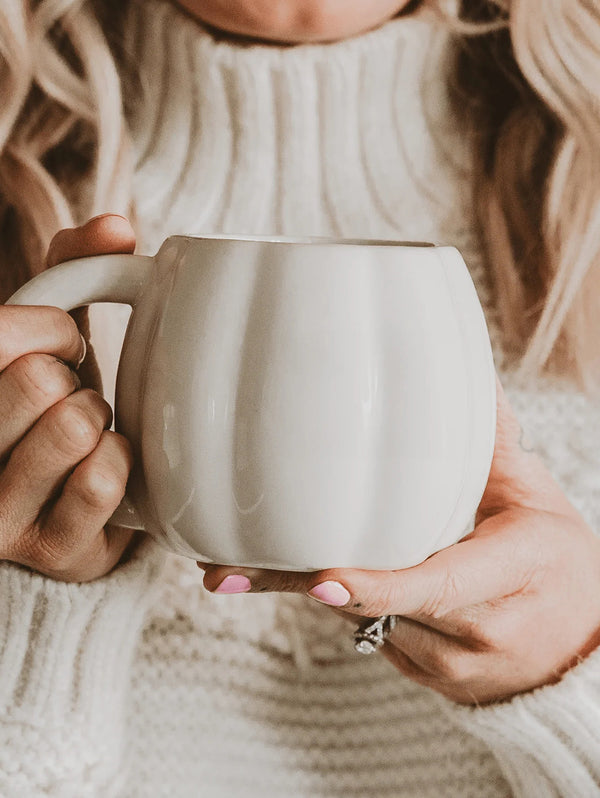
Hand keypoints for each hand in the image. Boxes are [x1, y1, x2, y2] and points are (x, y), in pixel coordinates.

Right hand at [0, 213, 138, 581]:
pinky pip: (103, 478)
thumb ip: (72, 269)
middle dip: (75, 376)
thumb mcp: (46, 338)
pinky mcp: (46, 551)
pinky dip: (120, 460)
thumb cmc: (49, 409)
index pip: (2, 336)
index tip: (62, 347)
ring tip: (85, 432)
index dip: (50, 331)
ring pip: (72, 425)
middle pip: (35, 379)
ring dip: (98, 418)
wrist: (65, 506)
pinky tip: (107, 466)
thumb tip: (119, 226)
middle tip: (73, 395)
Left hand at [200, 375, 599, 703]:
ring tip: (240, 570)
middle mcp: (478, 631)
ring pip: (364, 624)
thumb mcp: (536, 500)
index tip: (322, 580)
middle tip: (225, 573)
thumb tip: (467, 375)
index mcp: (513, 576)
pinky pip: (372, 637)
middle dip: (301, 587)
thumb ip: (495, 443)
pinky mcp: (428, 681)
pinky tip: (312, 579)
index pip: (439, 585)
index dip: (379, 585)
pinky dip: (342, 605)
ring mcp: (450, 666)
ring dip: (314, 591)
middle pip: (379, 608)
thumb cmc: (558, 567)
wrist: (577, 655)